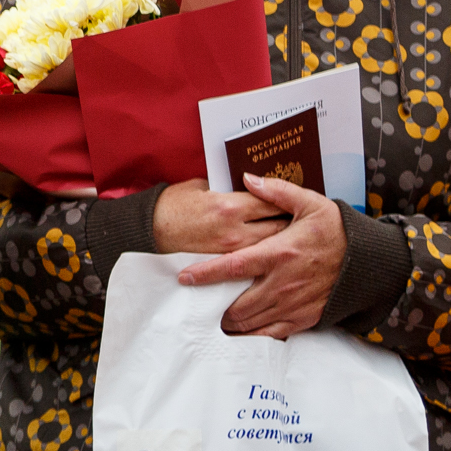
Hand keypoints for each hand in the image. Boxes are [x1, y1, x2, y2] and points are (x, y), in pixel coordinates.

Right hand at [151, 178, 287, 254]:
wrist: (148, 232)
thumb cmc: (171, 206)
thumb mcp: (200, 187)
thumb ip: (227, 188)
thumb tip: (249, 186)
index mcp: (230, 205)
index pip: (272, 201)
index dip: (286, 199)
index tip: (294, 199)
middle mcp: (236, 229)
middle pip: (278, 226)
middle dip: (292, 222)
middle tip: (302, 219)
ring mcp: (231, 250)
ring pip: (270, 246)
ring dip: (282, 241)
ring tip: (292, 237)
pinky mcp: (224, 263)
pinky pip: (253, 260)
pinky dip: (264, 255)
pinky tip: (271, 252)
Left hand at [178, 174, 346, 338]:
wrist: (371, 260)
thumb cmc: (338, 230)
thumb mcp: (310, 203)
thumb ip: (277, 192)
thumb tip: (248, 178)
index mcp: (279, 253)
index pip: (232, 266)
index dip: (205, 274)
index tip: (185, 277)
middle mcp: (283, 283)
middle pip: (237, 305)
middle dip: (216, 309)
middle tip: (202, 306)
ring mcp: (294, 303)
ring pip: (253, 323)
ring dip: (233, 324)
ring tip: (219, 321)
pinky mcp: (306, 317)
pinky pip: (274, 333)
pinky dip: (256, 335)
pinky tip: (246, 332)